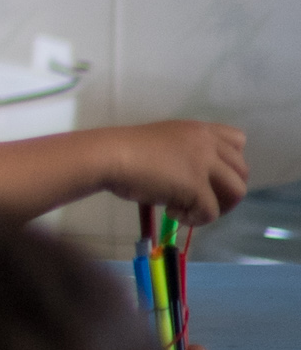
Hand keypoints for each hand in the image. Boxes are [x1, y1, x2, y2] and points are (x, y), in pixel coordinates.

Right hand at [102, 120, 251, 223]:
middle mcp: (206, 143)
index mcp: (199, 130)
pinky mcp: (196, 187)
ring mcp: (203, 165)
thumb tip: (195, 179)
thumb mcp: (165, 140)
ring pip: (237, 192)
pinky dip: (194, 219)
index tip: (209, 175)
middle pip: (242, 171)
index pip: (238, 141)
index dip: (230, 162)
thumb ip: (187, 151)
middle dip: (226, 191)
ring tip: (191, 210)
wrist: (109, 156)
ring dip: (218, 207)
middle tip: (201, 200)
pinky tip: (172, 214)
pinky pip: (211, 212)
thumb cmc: (126, 149)